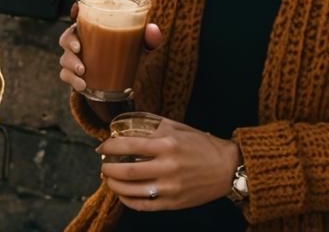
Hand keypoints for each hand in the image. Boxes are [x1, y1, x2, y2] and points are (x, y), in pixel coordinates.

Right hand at [58, 0, 161, 93]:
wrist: (120, 86)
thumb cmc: (126, 58)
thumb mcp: (138, 49)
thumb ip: (148, 38)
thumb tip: (152, 30)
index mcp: (92, 30)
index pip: (79, 16)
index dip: (74, 11)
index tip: (75, 11)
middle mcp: (80, 42)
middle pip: (67, 36)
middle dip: (69, 41)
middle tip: (78, 48)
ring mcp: (75, 60)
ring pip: (64, 58)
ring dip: (71, 64)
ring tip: (83, 71)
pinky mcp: (74, 76)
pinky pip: (66, 76)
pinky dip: (72, 80)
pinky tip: (83, 85)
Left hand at [96, 117, 240, 210]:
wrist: (227, 167)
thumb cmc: (201, 145)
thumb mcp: (177, 127)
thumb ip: (152, 124)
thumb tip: (125, 123)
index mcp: (168, 145)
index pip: (129, 145)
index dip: (110, 146)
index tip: (101, 146)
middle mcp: (168, 167)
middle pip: (127, 171)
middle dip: (108, 168)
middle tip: (102, 164)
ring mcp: (171, 187)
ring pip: (132, 190)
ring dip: (114, 185)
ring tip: (109, 179)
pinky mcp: (174, 203)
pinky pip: (144, 205)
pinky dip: (128, 201)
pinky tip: (122, 194)